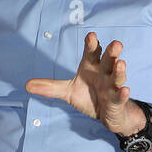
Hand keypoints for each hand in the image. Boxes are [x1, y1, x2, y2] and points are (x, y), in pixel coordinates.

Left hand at [25, 31, 139, 133]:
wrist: (106, 114)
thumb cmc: (89, 97)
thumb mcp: (68, 92)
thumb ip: (50, 87)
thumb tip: (27, 85)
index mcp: (91, 67)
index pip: (92, 53)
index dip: (92, 45)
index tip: (91, 36)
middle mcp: (104, 74)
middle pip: (108, 60)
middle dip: (112, 52)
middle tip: (116, 44)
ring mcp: (112, 87)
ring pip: (117, 77)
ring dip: (119, 71)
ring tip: (121, 63)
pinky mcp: (118, 101)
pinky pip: (120, 97)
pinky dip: (123, 94)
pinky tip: (125, 90)